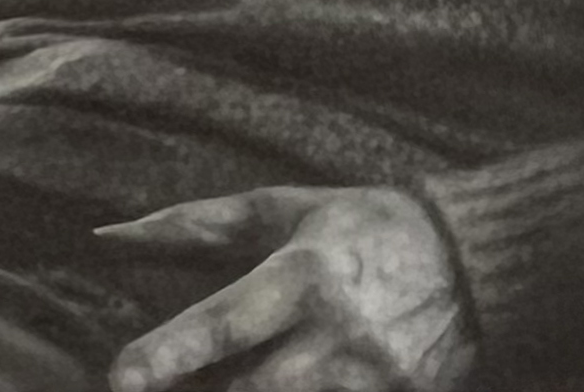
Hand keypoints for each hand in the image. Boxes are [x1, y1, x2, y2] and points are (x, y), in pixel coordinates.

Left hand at [95, 185, 478, 391]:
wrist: (476, 264)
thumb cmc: (367, 227)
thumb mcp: (288, 210)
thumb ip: (197, 226)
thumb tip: (108, 236)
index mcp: (305, 276)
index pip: (226, 323)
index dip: (171, 352)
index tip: (123, 376)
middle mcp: (334, 337)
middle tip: (150, 390)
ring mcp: (368, 385)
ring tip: (229, 383)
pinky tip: (277, 390)